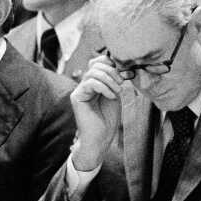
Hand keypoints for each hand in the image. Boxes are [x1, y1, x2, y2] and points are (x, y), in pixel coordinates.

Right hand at [70, 54, 123, 170]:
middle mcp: (85, 85)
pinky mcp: (76, 97)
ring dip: (109, 80)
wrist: (100, 138)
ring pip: (93, 72)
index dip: (111, 63)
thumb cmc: (108, 119)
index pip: (98, 62)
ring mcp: (79, 90)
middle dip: (112, 71)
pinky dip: (103, 87)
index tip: (124, 73)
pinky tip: (111, 96)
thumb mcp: (115, 94)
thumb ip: (114, 80)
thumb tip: (120, 64)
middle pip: (95, 65)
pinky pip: (89, 83)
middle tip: (121, 83)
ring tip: (117, 92)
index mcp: (94, 82)